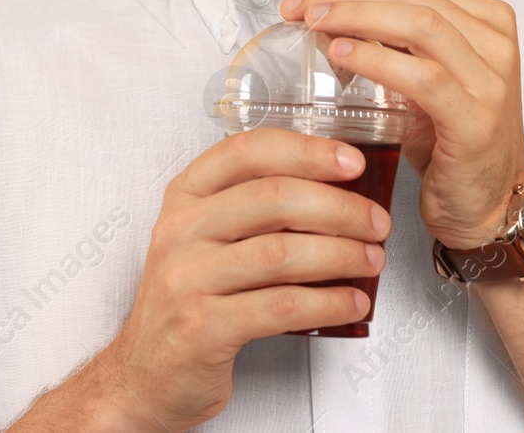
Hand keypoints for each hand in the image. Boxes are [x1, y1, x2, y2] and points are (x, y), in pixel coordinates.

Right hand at [88, 127, 389, 432]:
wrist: (148, 372)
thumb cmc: (192, 298)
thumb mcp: (208, 239)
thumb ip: (255, 209)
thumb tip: (338, 190)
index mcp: (185, 196)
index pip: (247, 151)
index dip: (306, 151)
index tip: (351, 161)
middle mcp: (181, 229)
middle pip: (273, 198)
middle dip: (339, 208)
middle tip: (376, 222)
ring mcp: (186, 277)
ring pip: (281, 253)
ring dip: (341, 255)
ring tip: (371, 260)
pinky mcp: (202, 326)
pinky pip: (280, 307)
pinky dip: (327, 303)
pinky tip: (351, 302)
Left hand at [282, 0, 523, 249]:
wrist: (488, 207)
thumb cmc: (446, 138)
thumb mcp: (419, 75)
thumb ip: (387, 38)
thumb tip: (318, 5)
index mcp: (484, 18)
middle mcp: (495, 40)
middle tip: (297, 1)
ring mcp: (492, 80)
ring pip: (418, 23)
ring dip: (355, 16)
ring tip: (311, 20)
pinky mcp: (478, 119)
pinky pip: (423, 77)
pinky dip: (378, 60)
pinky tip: (341, 54)